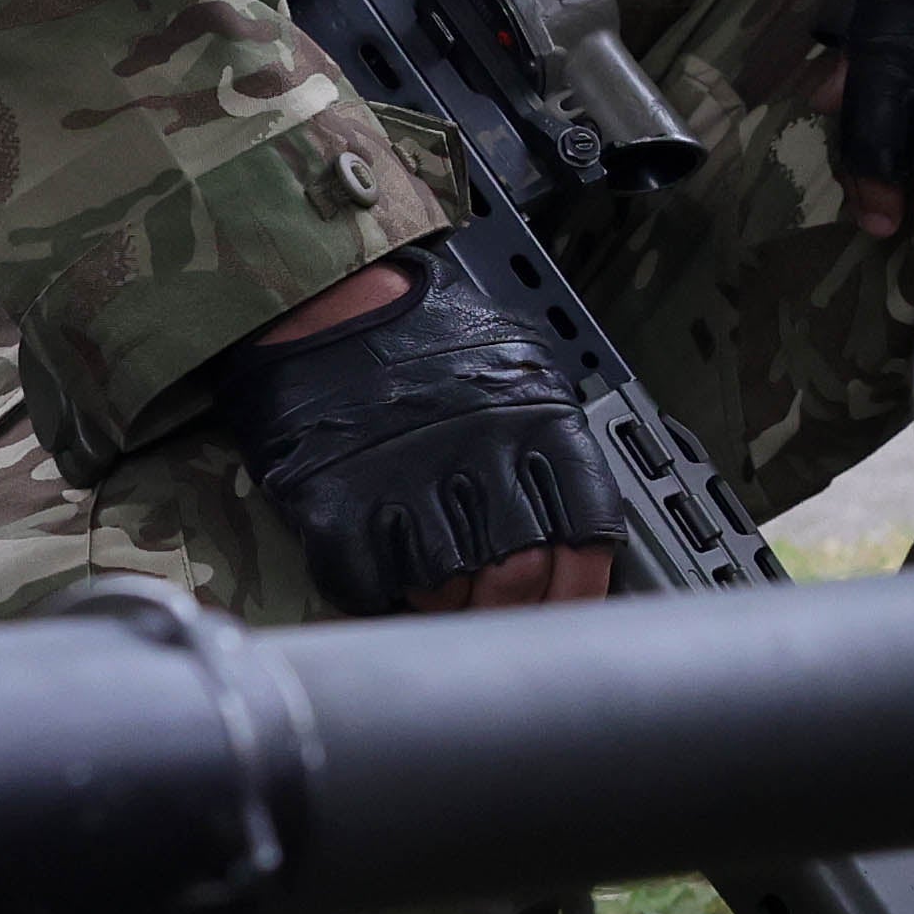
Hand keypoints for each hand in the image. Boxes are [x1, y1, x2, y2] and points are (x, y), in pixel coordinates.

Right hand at [228, 247, 629, 609]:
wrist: (325, 301)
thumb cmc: (423, 337)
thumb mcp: (519, 372)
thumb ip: (552, 450)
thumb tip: (579, 536)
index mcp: (539, 426)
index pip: (588, 540)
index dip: (578, 593)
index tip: (563, 612)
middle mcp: (482, 458)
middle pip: (518, 578)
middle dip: (505, 606)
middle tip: (487, 604)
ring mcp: (409, 484)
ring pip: (446, 590)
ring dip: (438, 597)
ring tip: (426, 565)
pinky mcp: (341, 507)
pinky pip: (371, 584)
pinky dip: (374, 587)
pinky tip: (378, 557)